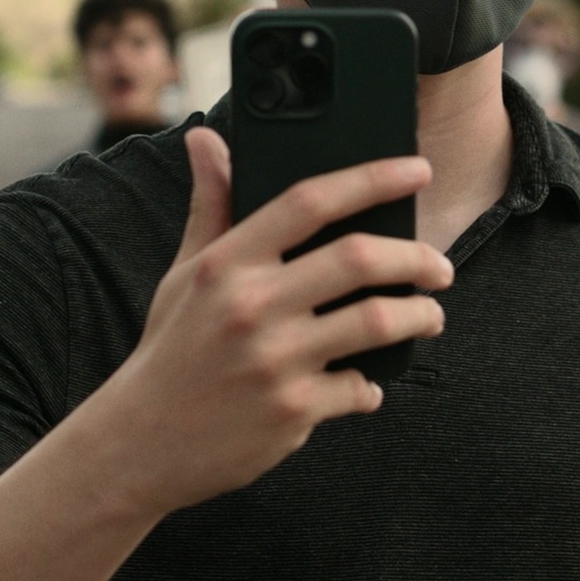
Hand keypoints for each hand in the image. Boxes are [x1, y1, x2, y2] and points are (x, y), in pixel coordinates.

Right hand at [90, 126, 452, 516]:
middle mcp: (253, 306)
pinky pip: (361, 388)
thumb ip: (211, 205)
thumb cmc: (170, 349)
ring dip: (420, 316)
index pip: (311, 201)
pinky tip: (367, 384)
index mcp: (228, 263)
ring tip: (429, 316)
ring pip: (379, 322)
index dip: (373, 178)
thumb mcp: (185, 273)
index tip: (417, 171)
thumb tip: (206, 138)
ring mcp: (276, 360)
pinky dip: (373, 386)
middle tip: (438, 266)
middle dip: (417, 258)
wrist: (140, 442)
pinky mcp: (294, 410)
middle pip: (361, 258)